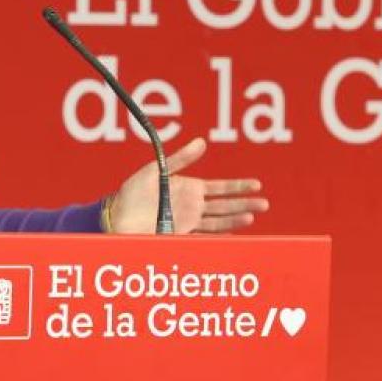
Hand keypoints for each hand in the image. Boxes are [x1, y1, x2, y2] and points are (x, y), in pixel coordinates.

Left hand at [110, 137, 266, 233]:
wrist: (116, 217)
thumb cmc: (133, 192)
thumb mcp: (156, 170)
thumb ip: (180, 159)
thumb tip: (202, 142)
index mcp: (188, 189)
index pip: (220, 188)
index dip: (238, 187)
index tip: (257, 185)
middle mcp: (192, 207)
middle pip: (225, 206)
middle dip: (245, 204)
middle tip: (265, 204)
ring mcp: (187, 223)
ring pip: (218, 222)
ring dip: (235, 220)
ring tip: (252, 217)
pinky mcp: (180, 237)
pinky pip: (203, 238)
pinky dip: (218, 237)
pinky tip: (232, 235)